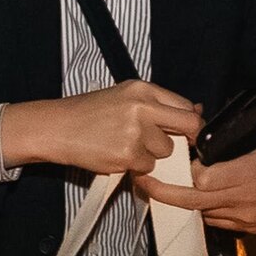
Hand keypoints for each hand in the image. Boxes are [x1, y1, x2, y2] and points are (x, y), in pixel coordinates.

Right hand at [0, 83, 200, 176]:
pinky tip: (116, 155)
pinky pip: (147, 166)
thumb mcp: (125, 97)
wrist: (57, 128)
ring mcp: (135, 132)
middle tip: (171, 144)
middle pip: (188, 127)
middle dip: (186, 139)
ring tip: (126, 145)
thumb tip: (198, 110)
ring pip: (166, 151)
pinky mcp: (127, 155)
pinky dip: (136, 166)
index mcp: (143, 88)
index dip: (190, 123)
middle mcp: (142, 107)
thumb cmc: (90, 113)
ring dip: (152, 154)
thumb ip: (160, 104)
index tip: (187, 133)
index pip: (186, 106)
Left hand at [140, 92, 255, 232]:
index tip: (180, 153)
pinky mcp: (248, 228)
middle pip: (190, 201)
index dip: (186, 168)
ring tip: (160, 184)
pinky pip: (214, 221)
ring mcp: (245, 217)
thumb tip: (244, 92)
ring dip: (179, 201)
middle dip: (162, 190)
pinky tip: (191, 195)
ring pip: (199, 214)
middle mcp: (243, 199)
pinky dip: (199, 209)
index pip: (203, 178)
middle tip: (142, 175)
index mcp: (251, 173)